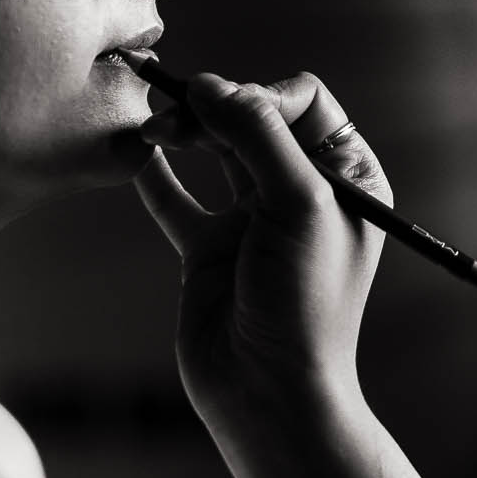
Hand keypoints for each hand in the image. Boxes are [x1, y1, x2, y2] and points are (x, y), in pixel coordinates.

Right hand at [132, 72, 390, 439]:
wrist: (269, 392)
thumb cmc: (305, 301)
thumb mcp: (299, 203)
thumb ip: (259, 135)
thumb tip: (211, 85)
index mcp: (347, 175)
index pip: (303, 102)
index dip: (261, 96)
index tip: (227, 108)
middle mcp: (302, 191)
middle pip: (253, 119)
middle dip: (213, 109)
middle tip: (172, 114)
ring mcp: (253, 219)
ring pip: (214, 151)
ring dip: (182, 131)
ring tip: (150, 125)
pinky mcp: (209, 248)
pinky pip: (175, 197)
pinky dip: (153, 172)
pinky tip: (130, 151)